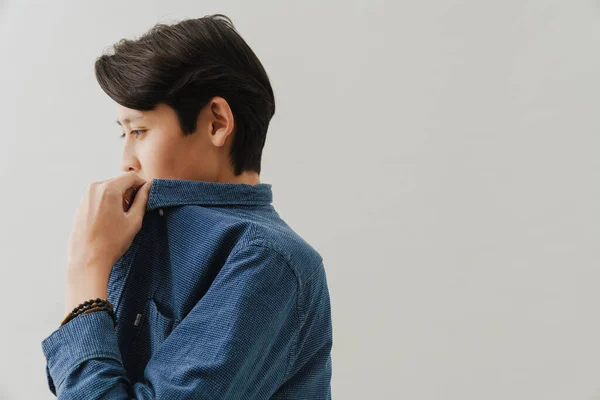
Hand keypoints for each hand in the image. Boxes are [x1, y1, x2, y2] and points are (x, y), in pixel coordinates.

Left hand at [64, 171, 151, 314]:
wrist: (88, 259)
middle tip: (136, 210)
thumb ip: (143, 200)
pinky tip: (111, 222)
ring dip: (119, 198)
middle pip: (119, 182)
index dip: (142, 184)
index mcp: (108, 189)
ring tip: (122, 218)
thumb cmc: (112, 242)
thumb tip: (148, 187)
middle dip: (129, 192)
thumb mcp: (134, 220)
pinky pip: (99, 197)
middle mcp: (94, 188)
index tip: (147, 195)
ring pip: (109, 189)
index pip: (130, 177)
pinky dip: (108, 204)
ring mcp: (85, 196)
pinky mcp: (81, 205)